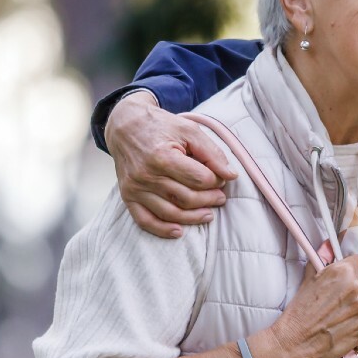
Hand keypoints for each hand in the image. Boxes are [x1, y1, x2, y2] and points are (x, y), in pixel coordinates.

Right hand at [107, 93, 238, 237]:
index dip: (216, 181)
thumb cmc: (160, 126)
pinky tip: (179, 231)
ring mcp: (135, 188)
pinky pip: (145, 221)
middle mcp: (147, 175)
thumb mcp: (189, 130)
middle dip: (209, 200)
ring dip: (193, 217)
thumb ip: (212, 153)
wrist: (125, 127)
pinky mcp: (127, 196)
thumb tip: (231, 175)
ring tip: (209, 214)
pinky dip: (162, 230)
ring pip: (170, 213)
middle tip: (220, 197)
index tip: (221, 178)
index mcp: (163, 156)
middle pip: (187, 198)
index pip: (199, 179)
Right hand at [251, 254, 357, 357]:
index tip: (352, 278)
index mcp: (341, 270)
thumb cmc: (298, 313)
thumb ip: (322, 261)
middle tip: (348, 299)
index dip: (357, 270)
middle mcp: (356, 285)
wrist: (294, 343)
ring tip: (349, 315)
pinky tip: (355, 325)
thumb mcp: (308, 280)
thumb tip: (328, 245)